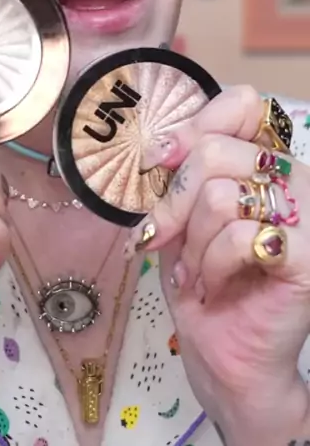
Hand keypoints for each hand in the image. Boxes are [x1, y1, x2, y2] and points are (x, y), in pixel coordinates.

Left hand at [128, 86, 309, 445]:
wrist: (224, 353)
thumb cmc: (203, 279)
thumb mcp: (181, 216)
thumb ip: (179, 175)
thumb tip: (160, 148)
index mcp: (265, 159)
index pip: (241, 104)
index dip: (194, 127)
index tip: (162, 162)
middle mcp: (293, 178)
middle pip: (216, 150)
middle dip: (175, 202)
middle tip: (167, 239)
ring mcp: (306, 216)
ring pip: (221, 195)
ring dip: (193, 244)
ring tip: (199, 272)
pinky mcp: (305, 257)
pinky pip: (240, 238)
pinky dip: (213, 266)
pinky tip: (216, 286)